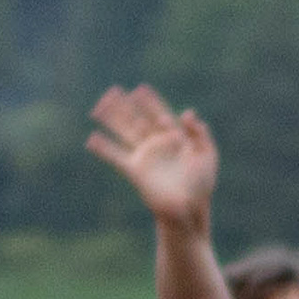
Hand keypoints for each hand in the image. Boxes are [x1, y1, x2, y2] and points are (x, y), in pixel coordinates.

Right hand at [84, 83, 219, 231]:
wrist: (189, 209)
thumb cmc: (201, 184)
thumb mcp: (207, 154)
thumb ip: (199, 133)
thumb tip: (186, 112)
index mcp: (174, 138)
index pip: (159, 113)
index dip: (150, 102)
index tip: (139, 89)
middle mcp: (156, 145)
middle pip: (136, 119)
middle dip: (124, 106)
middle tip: (112, 90)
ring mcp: (144, 157)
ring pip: (123, 132)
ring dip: (111, 120)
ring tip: (97, 107)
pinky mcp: (135, 171)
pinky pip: (116, 156)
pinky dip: (103, 148)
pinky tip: (91, 138)